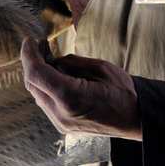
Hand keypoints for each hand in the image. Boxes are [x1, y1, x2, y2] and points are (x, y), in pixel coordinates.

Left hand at [21, 38, 140, 140]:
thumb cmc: (123, 92)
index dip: (29, 54)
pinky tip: (55, 75)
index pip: (37, 73)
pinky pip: (46, 102)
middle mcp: (61, 113)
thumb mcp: (101, 68)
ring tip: (48, 58)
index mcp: (70, 97)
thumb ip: (73, 63)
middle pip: (33, 84)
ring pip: (37, 94)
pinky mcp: (63, 125)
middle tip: (39, 45)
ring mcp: (61, 122)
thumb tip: (54, 60)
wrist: (135, 119)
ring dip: (38, 75)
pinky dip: (46, 86)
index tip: (29, 40)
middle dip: (32, 62)